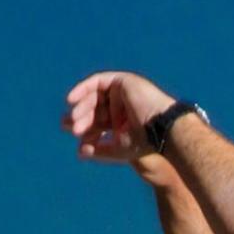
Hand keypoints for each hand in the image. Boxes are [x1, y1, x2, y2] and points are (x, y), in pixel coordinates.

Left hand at [63, 72, 178, 184]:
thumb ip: (99, 151)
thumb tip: (79, 152)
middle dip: (81, 118)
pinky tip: (71, 100)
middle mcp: (122, 105)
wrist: (162, 130)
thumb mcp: (119, 149)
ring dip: (82, 106)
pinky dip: (83, 88)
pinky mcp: (123, 81)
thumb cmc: (145, 143)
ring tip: (74, 119)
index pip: (98, 122)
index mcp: (123, 121)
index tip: (76, 136)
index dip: (86, 128)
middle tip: (72, 128)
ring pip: (95, 96)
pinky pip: (98, 81)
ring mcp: (123, 92)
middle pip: (94, 109)